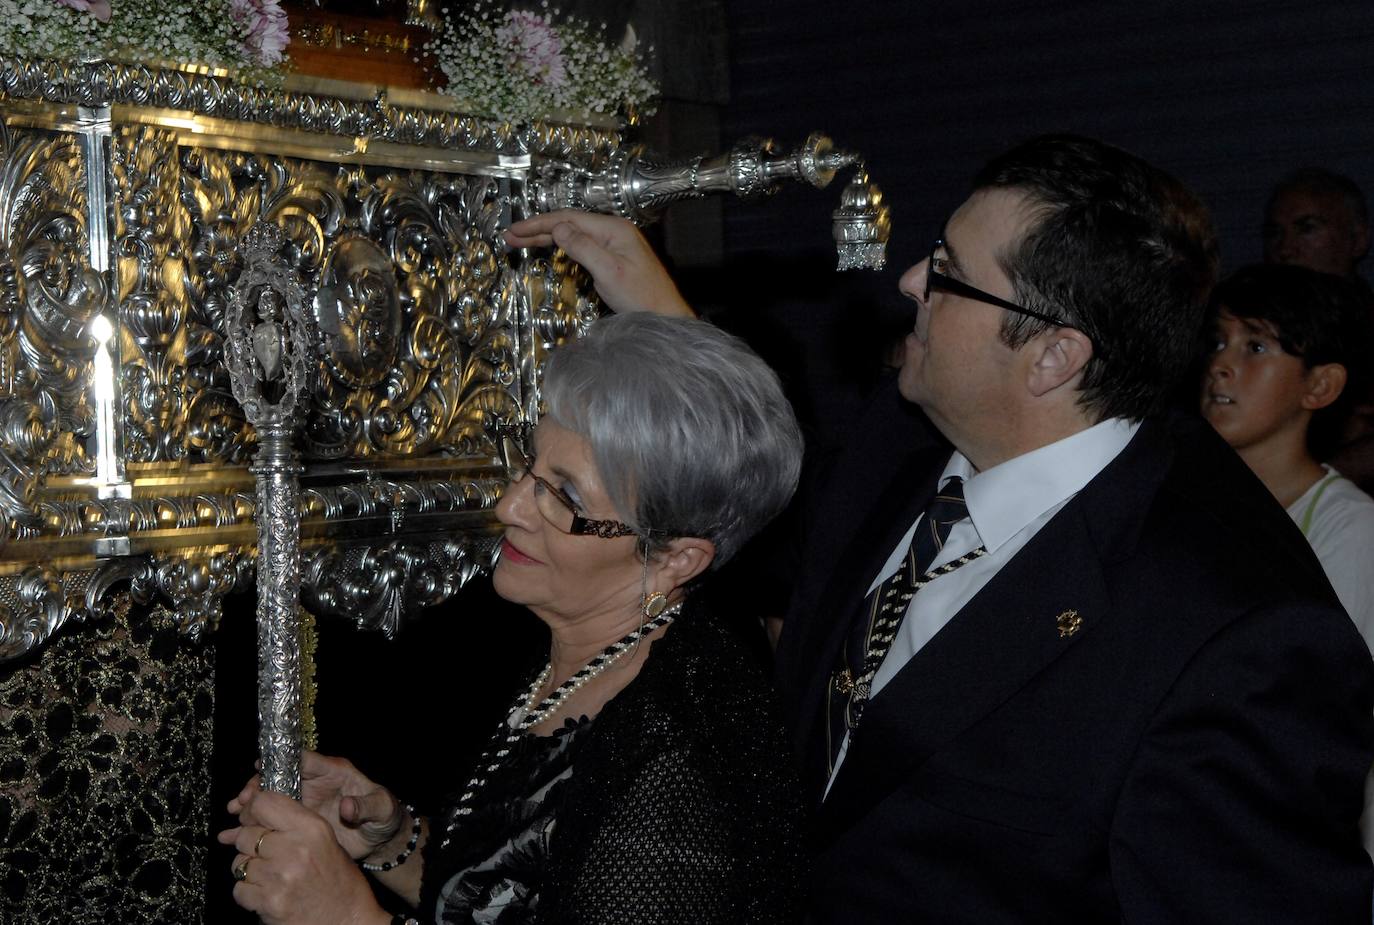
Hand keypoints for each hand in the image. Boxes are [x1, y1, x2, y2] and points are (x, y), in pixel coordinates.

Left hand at [218, 789, 389, 924]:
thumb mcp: (325, 840)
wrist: (346, 920)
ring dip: (249, 868)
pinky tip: (267, 892)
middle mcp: (294, 849)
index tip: (251, 815)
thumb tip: (251, 809)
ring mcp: (279, 877)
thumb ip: (293, 822)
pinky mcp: (268, 903)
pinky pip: (239, 889)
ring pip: (239, 863)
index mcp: (312, 828)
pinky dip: (248, 891)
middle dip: (250, 843)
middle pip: (246, 834)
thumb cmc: (338, 881)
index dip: (252, 808)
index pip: (264, 803)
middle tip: (264, 853)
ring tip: (270, 875)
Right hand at [228, 751, 403, 862]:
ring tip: (235, 812)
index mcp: (332, 771)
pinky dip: (253, 823)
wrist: (380, 837)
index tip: (258, 767)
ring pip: (270, 797)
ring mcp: (303, 801)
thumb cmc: (383, 815)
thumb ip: (366, 806)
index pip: (303, 759)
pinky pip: (270, 819)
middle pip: (279, 776)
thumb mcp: (381, 808)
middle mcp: (313, 782)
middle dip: (259, 785)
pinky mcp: (296, 821)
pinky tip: (234, 831)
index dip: (280, 760)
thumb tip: (347, 806)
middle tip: (243, 799)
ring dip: (251, 803)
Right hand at [504, 210, 694, 317]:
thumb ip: (583, 248)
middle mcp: (613, 231)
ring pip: (574, 235)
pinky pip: (582, 245)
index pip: (569, 218)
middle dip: (538, 229)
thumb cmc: (642, 297)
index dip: (539, 223)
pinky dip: (562, 246)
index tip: (515, 230)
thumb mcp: (609, 272)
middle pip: (569, 224)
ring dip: (547, 237)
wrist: (666, 314)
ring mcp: (614, 244)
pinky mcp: (614, 257)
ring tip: (521, 241)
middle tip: (510, 236)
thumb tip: (558, 228)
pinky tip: (549, 248)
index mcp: (613, 229)